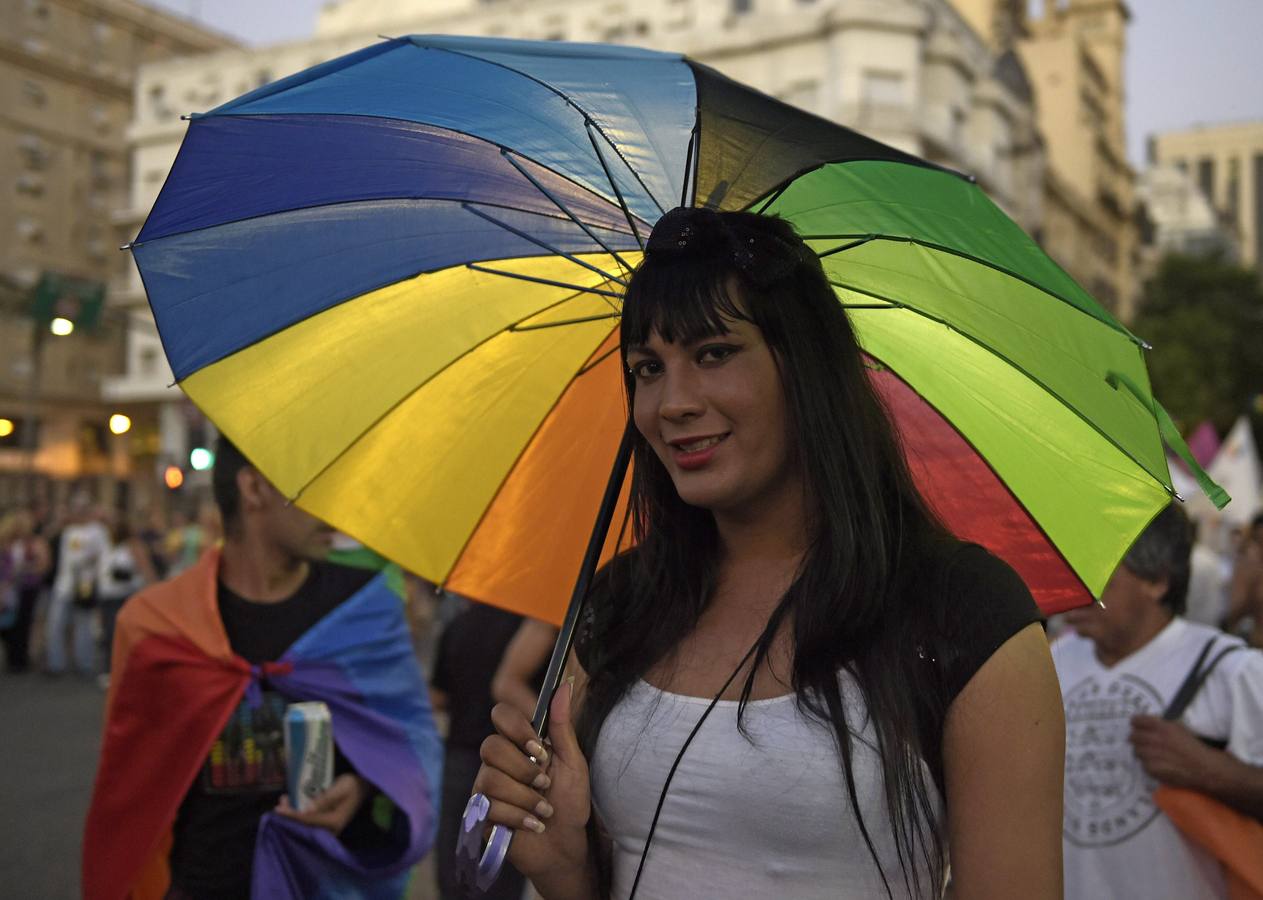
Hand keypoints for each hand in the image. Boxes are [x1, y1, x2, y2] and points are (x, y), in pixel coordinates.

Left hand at [275, 772, 368, 835]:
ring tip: (284, 801)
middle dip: (290, 816)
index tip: (278, 809)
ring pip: (305, 824)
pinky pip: (309, 821)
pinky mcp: (325, 823)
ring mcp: (327, 828)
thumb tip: (308, 810)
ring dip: (293, 814)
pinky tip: (292, 804)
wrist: (363, 787)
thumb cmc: (353, 786)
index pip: (308, 820)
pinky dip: (299, 814)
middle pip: (304, 826)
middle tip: (279, 805)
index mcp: (334, 822)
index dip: (293, 815)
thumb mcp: (341, 788)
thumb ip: (325, 799)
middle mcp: (330, 829)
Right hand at [472, 680, 591, 879]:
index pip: (500, 715)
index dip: (517, 729)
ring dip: (525, 798)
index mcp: (517, 744)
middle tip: (544, 783)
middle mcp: (496, 762)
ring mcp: (485, 789)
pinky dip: (519, 818)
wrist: (566, 845)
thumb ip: (562, 725)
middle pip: (490, 747)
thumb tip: (565, 684)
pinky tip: (534, 825)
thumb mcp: (572, 762)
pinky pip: (489, 808)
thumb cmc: (569, 802)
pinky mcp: (480, 816)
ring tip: (544, 809)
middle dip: (523, 769)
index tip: (540, 749)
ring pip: (490, 779)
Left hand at [1129, 715, 1219, 789]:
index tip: (1137, 726)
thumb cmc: (1193, 746)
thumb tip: (1143, 723)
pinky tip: (1159, 764)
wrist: (1204, 768)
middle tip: (1142, 741)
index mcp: (1162, 727)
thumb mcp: (1179, 728)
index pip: (1136, 720)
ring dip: (1142, 752)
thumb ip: (1160, 724)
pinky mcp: (1153, 769)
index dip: (1136, 723)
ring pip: (1136, 751)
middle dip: (1137, 738)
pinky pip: (1143, 764)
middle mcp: (1155, 739)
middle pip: (1132, 736)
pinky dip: (1149, 764)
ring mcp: (1153, 755)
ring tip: (1153, 754)